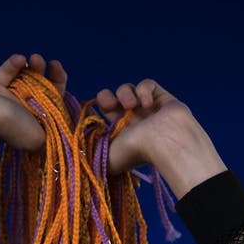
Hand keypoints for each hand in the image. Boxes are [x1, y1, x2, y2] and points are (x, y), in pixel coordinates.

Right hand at [0, 53, 67, 163]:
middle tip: (47, 63)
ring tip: (34, 59)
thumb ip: (52, 132)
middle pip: (40, 88)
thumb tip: (59, 131)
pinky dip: (12, 65)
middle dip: (46, 73)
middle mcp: (22, 111)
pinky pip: (5, 73)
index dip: (59, 85)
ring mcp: (6, 98)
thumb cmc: (9, 125)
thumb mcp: (39, 137)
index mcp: (34, 123)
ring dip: (32, 67)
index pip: (53, 103)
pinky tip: (18, 59)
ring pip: (24, 78)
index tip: (59, 72)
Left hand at [96, 79, 226, 193]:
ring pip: (127, 89)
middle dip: (107, 97)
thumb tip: (79, 152)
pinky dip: (144, 90)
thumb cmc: (135, 153)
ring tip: (132, 106)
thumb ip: (91, 155)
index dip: (97, 108)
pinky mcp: (160, 97)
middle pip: (112, 98)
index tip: (95, 109)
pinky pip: (147, 84)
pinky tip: (147, 103)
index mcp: (120, 133)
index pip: (103, 114)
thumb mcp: (106, 159)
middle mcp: (132, 120)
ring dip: (125, 94)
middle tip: (110, 103)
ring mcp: (147, 108)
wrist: (164, 143)